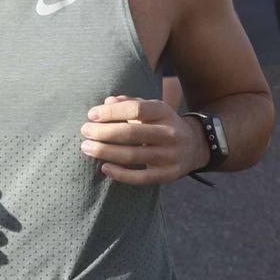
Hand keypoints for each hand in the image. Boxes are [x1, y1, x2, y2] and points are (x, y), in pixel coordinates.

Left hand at [79, 95, 206, 184]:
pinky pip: (140, 177)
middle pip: (131, 133)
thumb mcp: (151, 108)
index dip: (111, 112)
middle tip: (84, 131)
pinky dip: (120, 174)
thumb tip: (106, 102)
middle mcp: (169, 133)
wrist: (195, 146)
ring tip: (87, 147)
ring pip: (133, 155)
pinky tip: (104, 168)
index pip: (136, 109)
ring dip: (106, 152)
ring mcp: (169, 156)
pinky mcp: (167, 175)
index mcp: (163, 112)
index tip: (92, 114)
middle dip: (103, 132)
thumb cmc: (163, 124)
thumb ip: (129, 103)